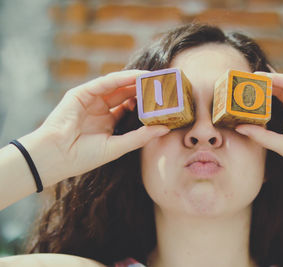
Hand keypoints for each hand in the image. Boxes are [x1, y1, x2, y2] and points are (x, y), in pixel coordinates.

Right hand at [26, 70, 169, 186]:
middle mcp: (102, 108)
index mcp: (109, 121)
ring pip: (118, 85)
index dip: (148, 103)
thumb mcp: (118, 146)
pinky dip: (122, 78)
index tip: (165, 100)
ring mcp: (92, 99)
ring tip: (155, 78)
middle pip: (127, 94)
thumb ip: (141, 137)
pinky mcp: (82, 92)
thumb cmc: (84, 156)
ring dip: (136, 80)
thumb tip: (165, 129)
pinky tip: (137, 76)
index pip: (132, 107)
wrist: (56, 156)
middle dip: (144, 89)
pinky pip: (106, 82)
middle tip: (163, 84)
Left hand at [235, 72, 282, 185]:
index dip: (256, 101)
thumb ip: (262, 136)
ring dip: (269, 80)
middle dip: (260, 87)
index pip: (272, 105)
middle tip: (242, 81)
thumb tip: (238, 128)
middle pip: (277, 93)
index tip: (239, 97)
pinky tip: (269, 78)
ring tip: (251, 77)